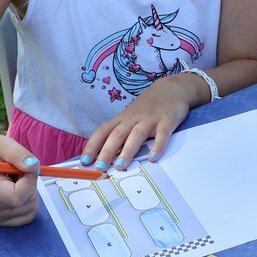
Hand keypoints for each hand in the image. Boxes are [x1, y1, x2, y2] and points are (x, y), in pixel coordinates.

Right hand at [0, 135, 39, 226]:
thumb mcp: (2, 144)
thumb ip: (18, 154)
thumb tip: (33, 167)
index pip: (17, 196)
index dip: (29, 181)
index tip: (26, 168)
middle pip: (26, 203)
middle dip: (30, 185)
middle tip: (18, 173)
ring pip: (30, 209)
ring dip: (29, 192)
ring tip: (15, 180)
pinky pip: (27, 216)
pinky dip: (28, 202)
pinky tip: (16, 190)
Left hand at [82, 74, 196, 171]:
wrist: (172, 88)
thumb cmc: (148, 107)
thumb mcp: (131, 116)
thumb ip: (121, 132)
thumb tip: (105, 154)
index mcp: (122, 119)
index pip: (103, 131)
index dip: (92, 146)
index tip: (84, 161)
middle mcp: (134, 119)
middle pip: (117, 134)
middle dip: (107, 152)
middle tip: (99, 168)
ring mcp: (150, 119)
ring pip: (136, 134)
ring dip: (127, 150)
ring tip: (121, 166)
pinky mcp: (167, 120)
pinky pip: (162, 134)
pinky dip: (158, 146)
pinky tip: (153, 157)